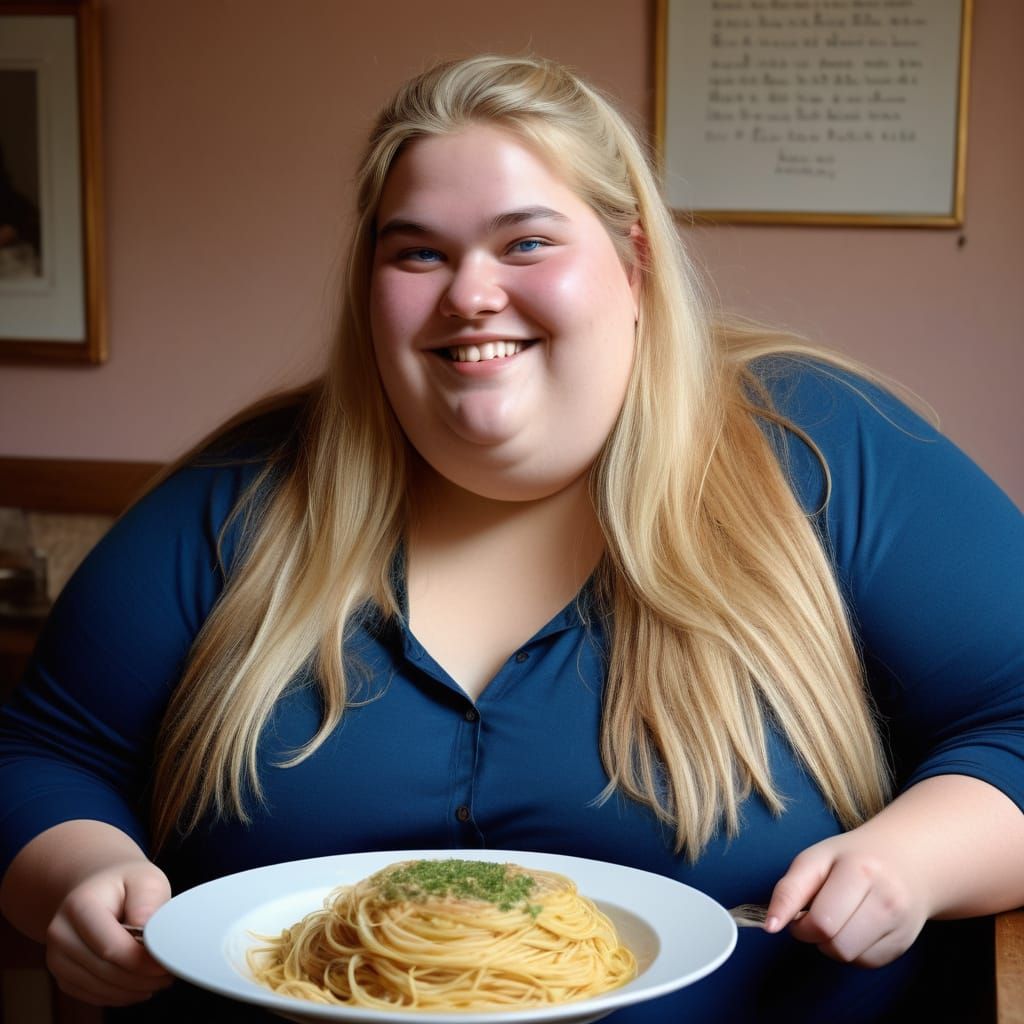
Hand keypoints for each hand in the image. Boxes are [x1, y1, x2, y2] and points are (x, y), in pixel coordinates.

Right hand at [44, 859, 172, 1005]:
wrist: (98, 886)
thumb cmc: (125, 884)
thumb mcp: (145, 879)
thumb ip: (149, 904)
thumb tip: (149, 935)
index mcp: (79, 906)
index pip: (110, 947)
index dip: (141, 961)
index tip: (166, 962)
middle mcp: (61, 933)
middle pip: (104, 971)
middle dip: (141, 978)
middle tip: (167, 974)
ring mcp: (57, 957)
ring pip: (99, 988)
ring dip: (133, 989)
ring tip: (158, 979)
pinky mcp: (63, 975)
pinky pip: (93, 995)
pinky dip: (120, 994)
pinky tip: (139, 984)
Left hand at [763, 829, 929, 967]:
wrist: (907, 858)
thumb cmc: (851, 857)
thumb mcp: (815, 859)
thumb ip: (790, 889)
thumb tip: (771, 925)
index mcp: (859, 871)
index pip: (821, 920)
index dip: (796, 925)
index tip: (775, 925)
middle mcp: (886, 899)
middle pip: (833, 942)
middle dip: (813, 933)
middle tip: (813, 913)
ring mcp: (899, 924)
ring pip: (848, 957)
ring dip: (831, 944)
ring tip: (835, 919)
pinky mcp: (904, 943)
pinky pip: (865, 963)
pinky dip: (852, 951)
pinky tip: (854, 928)